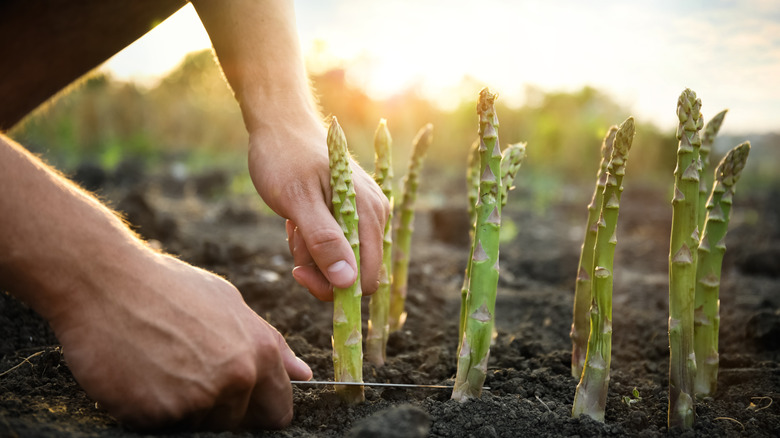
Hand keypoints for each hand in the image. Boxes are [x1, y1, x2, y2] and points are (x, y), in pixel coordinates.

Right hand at [50, 250, 311, 430]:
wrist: (104, 280)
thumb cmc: (167, 287)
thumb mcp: (228, 303)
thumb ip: (270, 344)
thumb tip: (302, 375)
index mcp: (261, 352)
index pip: (278, 411)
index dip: (258, 409)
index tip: (239, 401)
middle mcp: (237, 378)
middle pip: (238, 423)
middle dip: (219, 410)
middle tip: (187, 375)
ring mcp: (199, 398)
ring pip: (201, 426)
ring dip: (183, 409)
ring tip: (160, 367)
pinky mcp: (159, 413)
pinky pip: (162, 427)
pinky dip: (150, 410)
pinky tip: (138, 375)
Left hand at [247, 119, 389, 300]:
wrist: (280, 126)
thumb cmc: (285, 158)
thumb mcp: (297, 201)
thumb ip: (323, 240)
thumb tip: (347, 282)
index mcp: (369, 213)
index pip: (366, 279)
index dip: (333, 286)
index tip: (299, 270)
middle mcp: (375, 215)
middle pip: (353, 274)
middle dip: (318, 267)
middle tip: (294, 238)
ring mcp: (364, 214)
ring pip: (340, 261)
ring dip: (311, 253)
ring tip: (294, 223)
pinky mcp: (350, 214)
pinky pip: (333, 246)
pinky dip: (311, 242)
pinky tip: (298, 220)